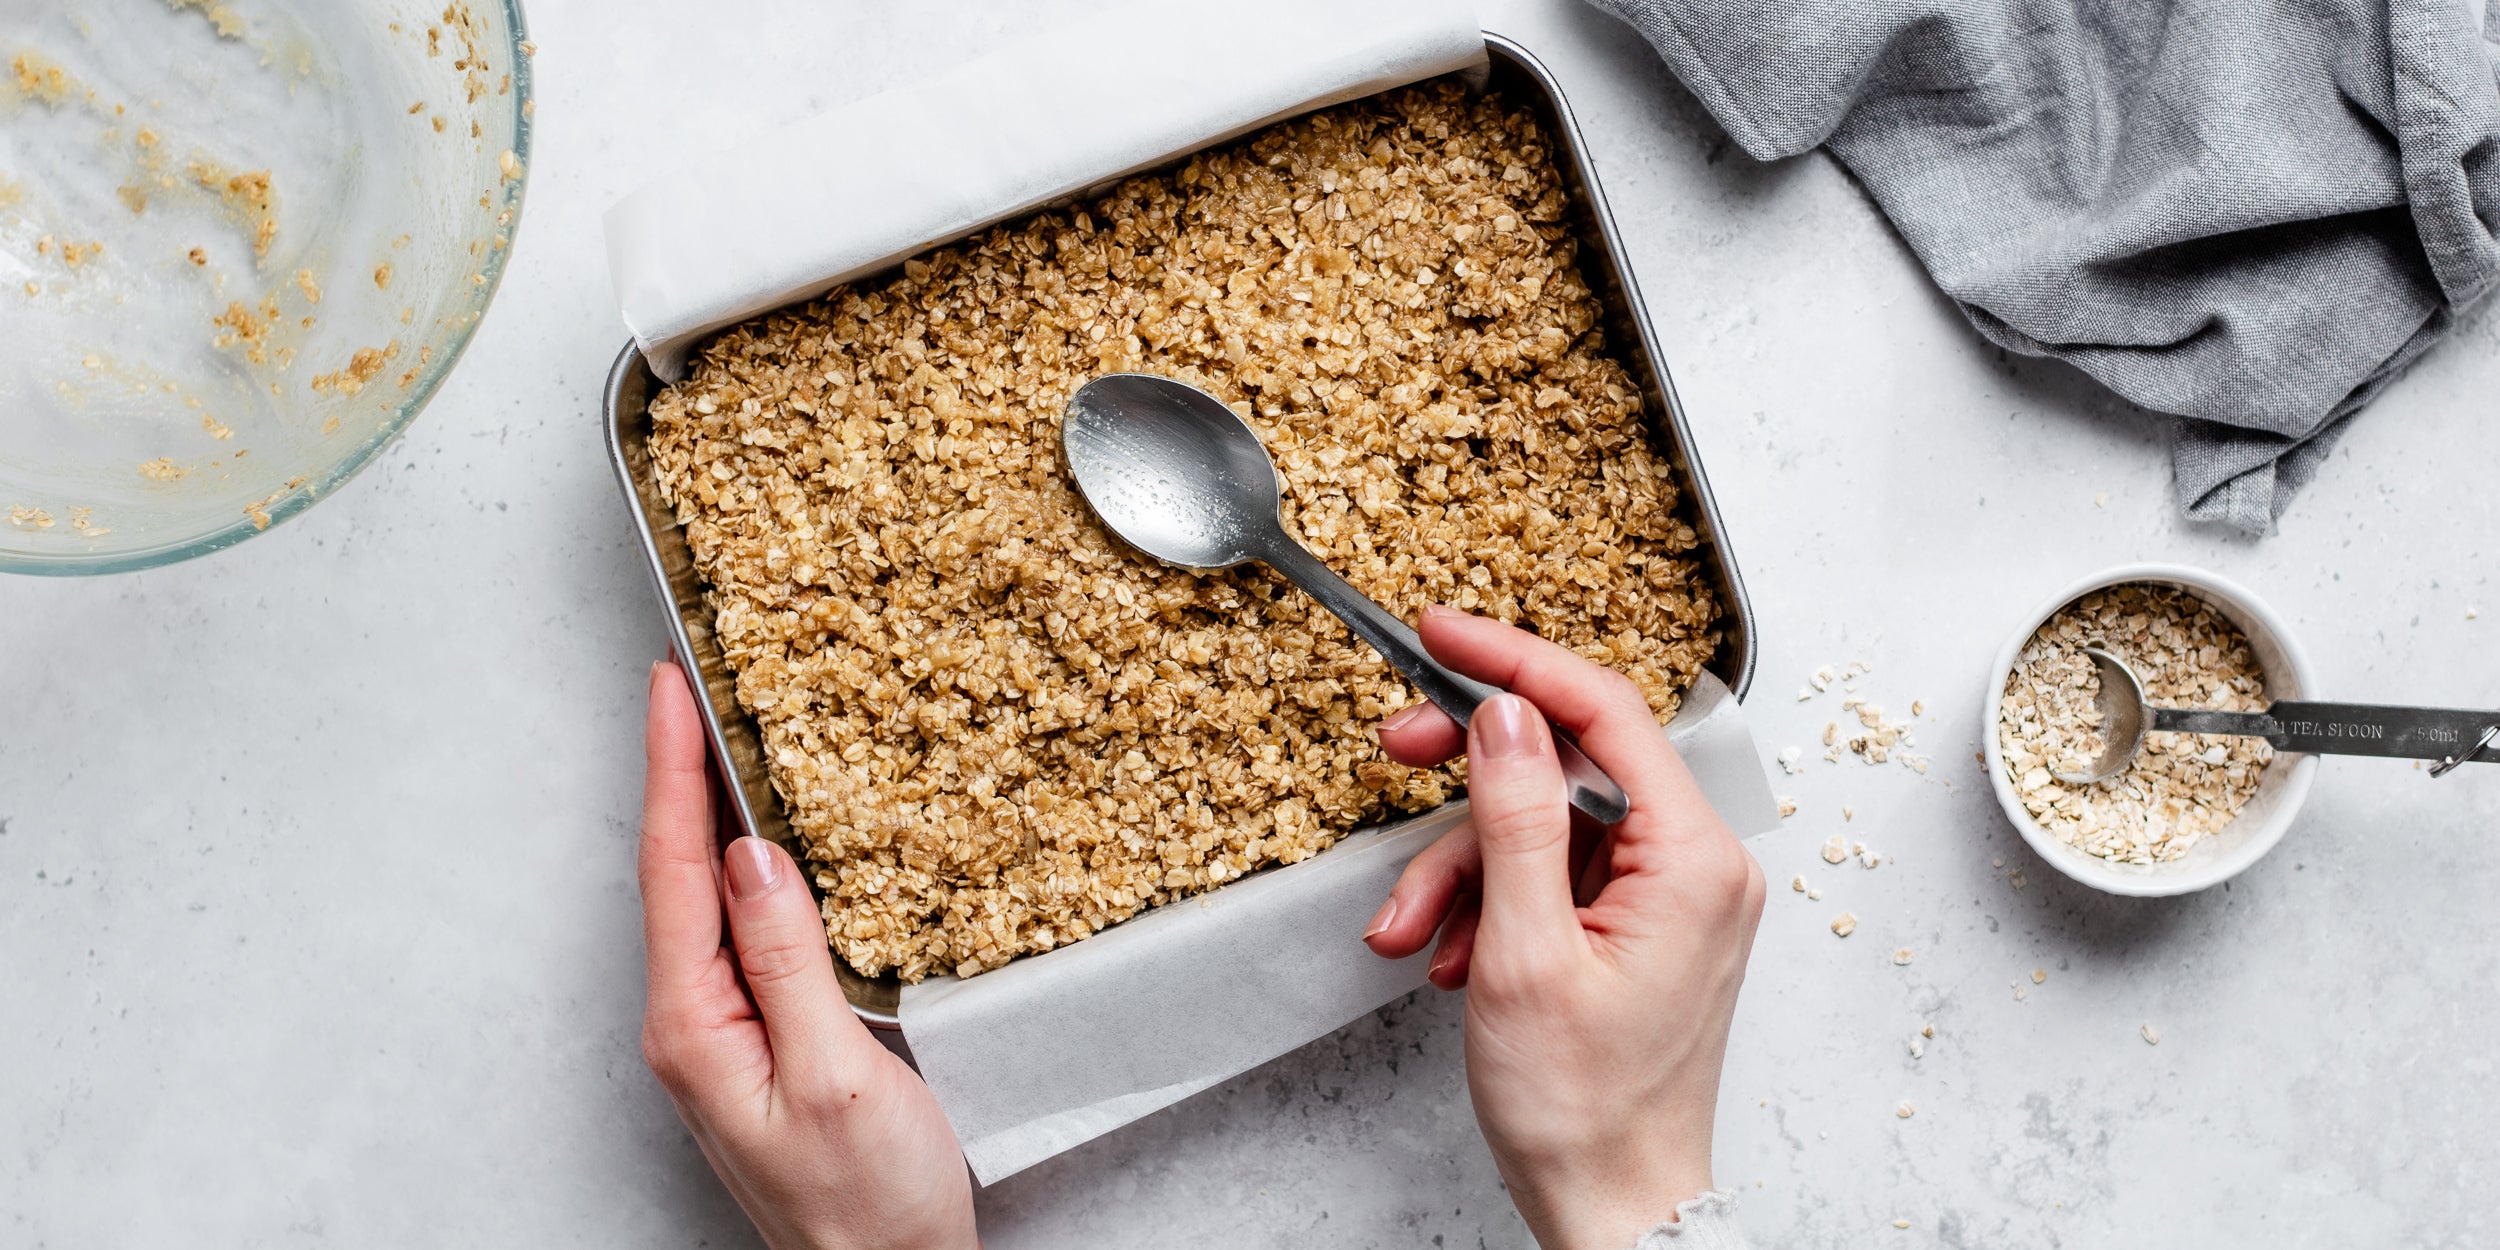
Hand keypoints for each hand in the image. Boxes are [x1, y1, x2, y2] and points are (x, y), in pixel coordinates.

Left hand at [637, 660, 978, 1249]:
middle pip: (675, 870)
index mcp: (694, 1024)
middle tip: (690, 680)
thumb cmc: (868, 1206)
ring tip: (724, 731)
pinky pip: (742, 930)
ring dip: (713, 811)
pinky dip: (750, 865)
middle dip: (679, 770)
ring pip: (707, 896)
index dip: (672, 767)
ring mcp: (722, 1032)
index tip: (668, 684)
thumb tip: (753, 855)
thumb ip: (788, 961)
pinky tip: (772, 839)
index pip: (673, 867)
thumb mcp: (836, 1076)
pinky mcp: (760, 1039)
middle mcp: (692, 1022)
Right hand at [1362, 608, 1765, 1249]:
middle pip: (1569, 761)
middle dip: (1468, 772)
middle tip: (1391, 752)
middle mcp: (1696, 864)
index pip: (1603, 710)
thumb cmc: (1585, 1110)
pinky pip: (1553, 874)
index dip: (1513, 661)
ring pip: (1543, 825)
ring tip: (1412, 932)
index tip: (1440, 633)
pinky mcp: (1642, 924)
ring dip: (1462, 869)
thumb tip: (1507, 715)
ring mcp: (1670, 895)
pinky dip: (1491, 904)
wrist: (1614, 1207)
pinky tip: (1456, 956)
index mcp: (1691, 858)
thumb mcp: (1526, 953)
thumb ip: (1516, 818)